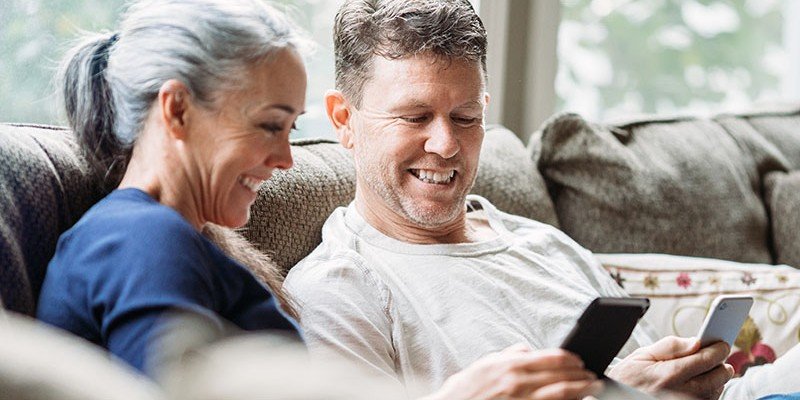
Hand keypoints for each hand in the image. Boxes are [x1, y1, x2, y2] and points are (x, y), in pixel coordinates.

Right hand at [426, 344, 602, 399]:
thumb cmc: (464, 392)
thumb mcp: (482, 366)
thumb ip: (506, 356)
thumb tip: (526, 349)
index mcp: (509, 365)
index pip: (550, 357)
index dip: (570, 358)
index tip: (580, 360)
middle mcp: (518, 381)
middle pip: (561, 375)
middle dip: (581, 374)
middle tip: (593, 374)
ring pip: (561, 393)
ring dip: (582, 389)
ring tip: (593, 387)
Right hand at [607, 336, 734, 399]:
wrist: (616, 399)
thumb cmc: (627, 379)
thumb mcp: (641, 356)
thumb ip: (669, 346)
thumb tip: (695, 341)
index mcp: (668, 375)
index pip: (705, 359)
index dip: (717, 349)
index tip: (721, 343)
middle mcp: (680, 393)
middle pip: (717, 376)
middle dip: (721, 364)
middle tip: (718, 355)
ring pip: (715, 390)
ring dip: (716, 378)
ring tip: (709, 368)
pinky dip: (710, 391)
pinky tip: (701, 383)